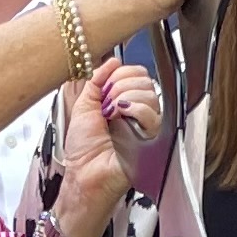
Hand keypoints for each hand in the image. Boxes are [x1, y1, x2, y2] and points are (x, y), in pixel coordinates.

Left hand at [48, 64, 152, 236]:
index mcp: (123, 101)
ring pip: (149, 93)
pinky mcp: (152, 137)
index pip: (135, 73)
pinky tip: (120, 118)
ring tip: (110, 114)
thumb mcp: (83, 106)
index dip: (120, 73)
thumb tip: (111, 61)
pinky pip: (152, 113)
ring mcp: (147, 123)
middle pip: (144, 79)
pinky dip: (133, 109)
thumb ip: (96, 81)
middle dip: (120, 85)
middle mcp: (138, 110)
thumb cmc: (83, 150)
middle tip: (106, 104)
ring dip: (124, 98)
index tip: (104, 87)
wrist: (85, 175)